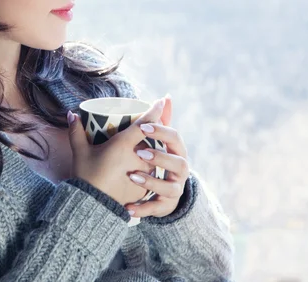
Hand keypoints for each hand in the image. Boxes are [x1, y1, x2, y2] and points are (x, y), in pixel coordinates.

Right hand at [67, 98, 166, 205]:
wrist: (92, 208)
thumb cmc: (85, 177)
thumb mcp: (80, 152)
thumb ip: (76, 131)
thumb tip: (71, 114)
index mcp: (123, 145)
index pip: (145, 123)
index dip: (155, 111)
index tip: (161, 101)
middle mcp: (137, 157)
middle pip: (154, 138)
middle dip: (157, 130)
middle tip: (155, 123)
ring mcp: (143, 172)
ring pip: (155, 155)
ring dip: (156, 148)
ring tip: (154, 143)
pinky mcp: (145, 186)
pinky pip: (152, 171)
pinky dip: (152, 165)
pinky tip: (151, 163)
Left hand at [125, 94, 190, 218]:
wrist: (163, 192)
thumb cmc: (159, 160)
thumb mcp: (159, 141)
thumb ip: (161, 120)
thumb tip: (166, 96)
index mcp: (177, 151)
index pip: (175, 138)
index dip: (162, 131)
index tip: (143, 126)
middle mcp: (181, 171)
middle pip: (179, 164)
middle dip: (161, 157)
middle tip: (140, 152)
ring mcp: (175, 190)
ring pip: (170, 189)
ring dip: (152, 182)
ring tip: (132, 176)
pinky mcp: (166, 207)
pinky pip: (157, 209)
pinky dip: (143, 209)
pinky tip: (127, 208)